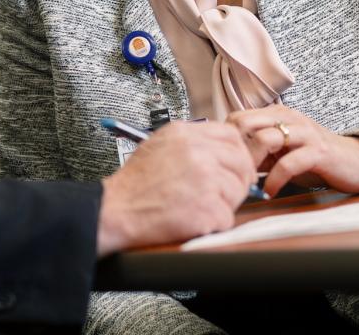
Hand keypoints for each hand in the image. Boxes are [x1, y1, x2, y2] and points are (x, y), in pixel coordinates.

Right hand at [96, 121, 256, 255]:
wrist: (117, 209)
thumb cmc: (135, 184)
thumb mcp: (159, 145)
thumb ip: (191, 142)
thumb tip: (221, 150)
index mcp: (185, 134)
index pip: (231, 135)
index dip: (237, 153)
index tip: (234, 166)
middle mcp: (197, 152)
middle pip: (241, 163)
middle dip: (238, 180)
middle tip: (224, 192)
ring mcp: (204, 180)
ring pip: (237, 191)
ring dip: (224, 203)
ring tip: (198, 206)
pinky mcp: (207, 208)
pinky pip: (227, 217)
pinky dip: (214, 223)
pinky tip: (193, 219)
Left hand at [227, 106, 358, 196]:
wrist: (357, 162)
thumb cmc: (315, 158)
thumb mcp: (282, 151)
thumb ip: (258, 151)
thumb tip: (228, 160)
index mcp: (277, 114)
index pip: (237, 118)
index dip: (226, 140)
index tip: (224, 162)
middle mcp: (289, 118)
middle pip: (245, 122)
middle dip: (233, 149)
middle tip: (232, 173)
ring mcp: (304, 133)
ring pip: (265, 139)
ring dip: (251, 164)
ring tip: (247, 184)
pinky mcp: (318, 151)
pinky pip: (288, 163)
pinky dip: (274, 180)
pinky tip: (269, 192)